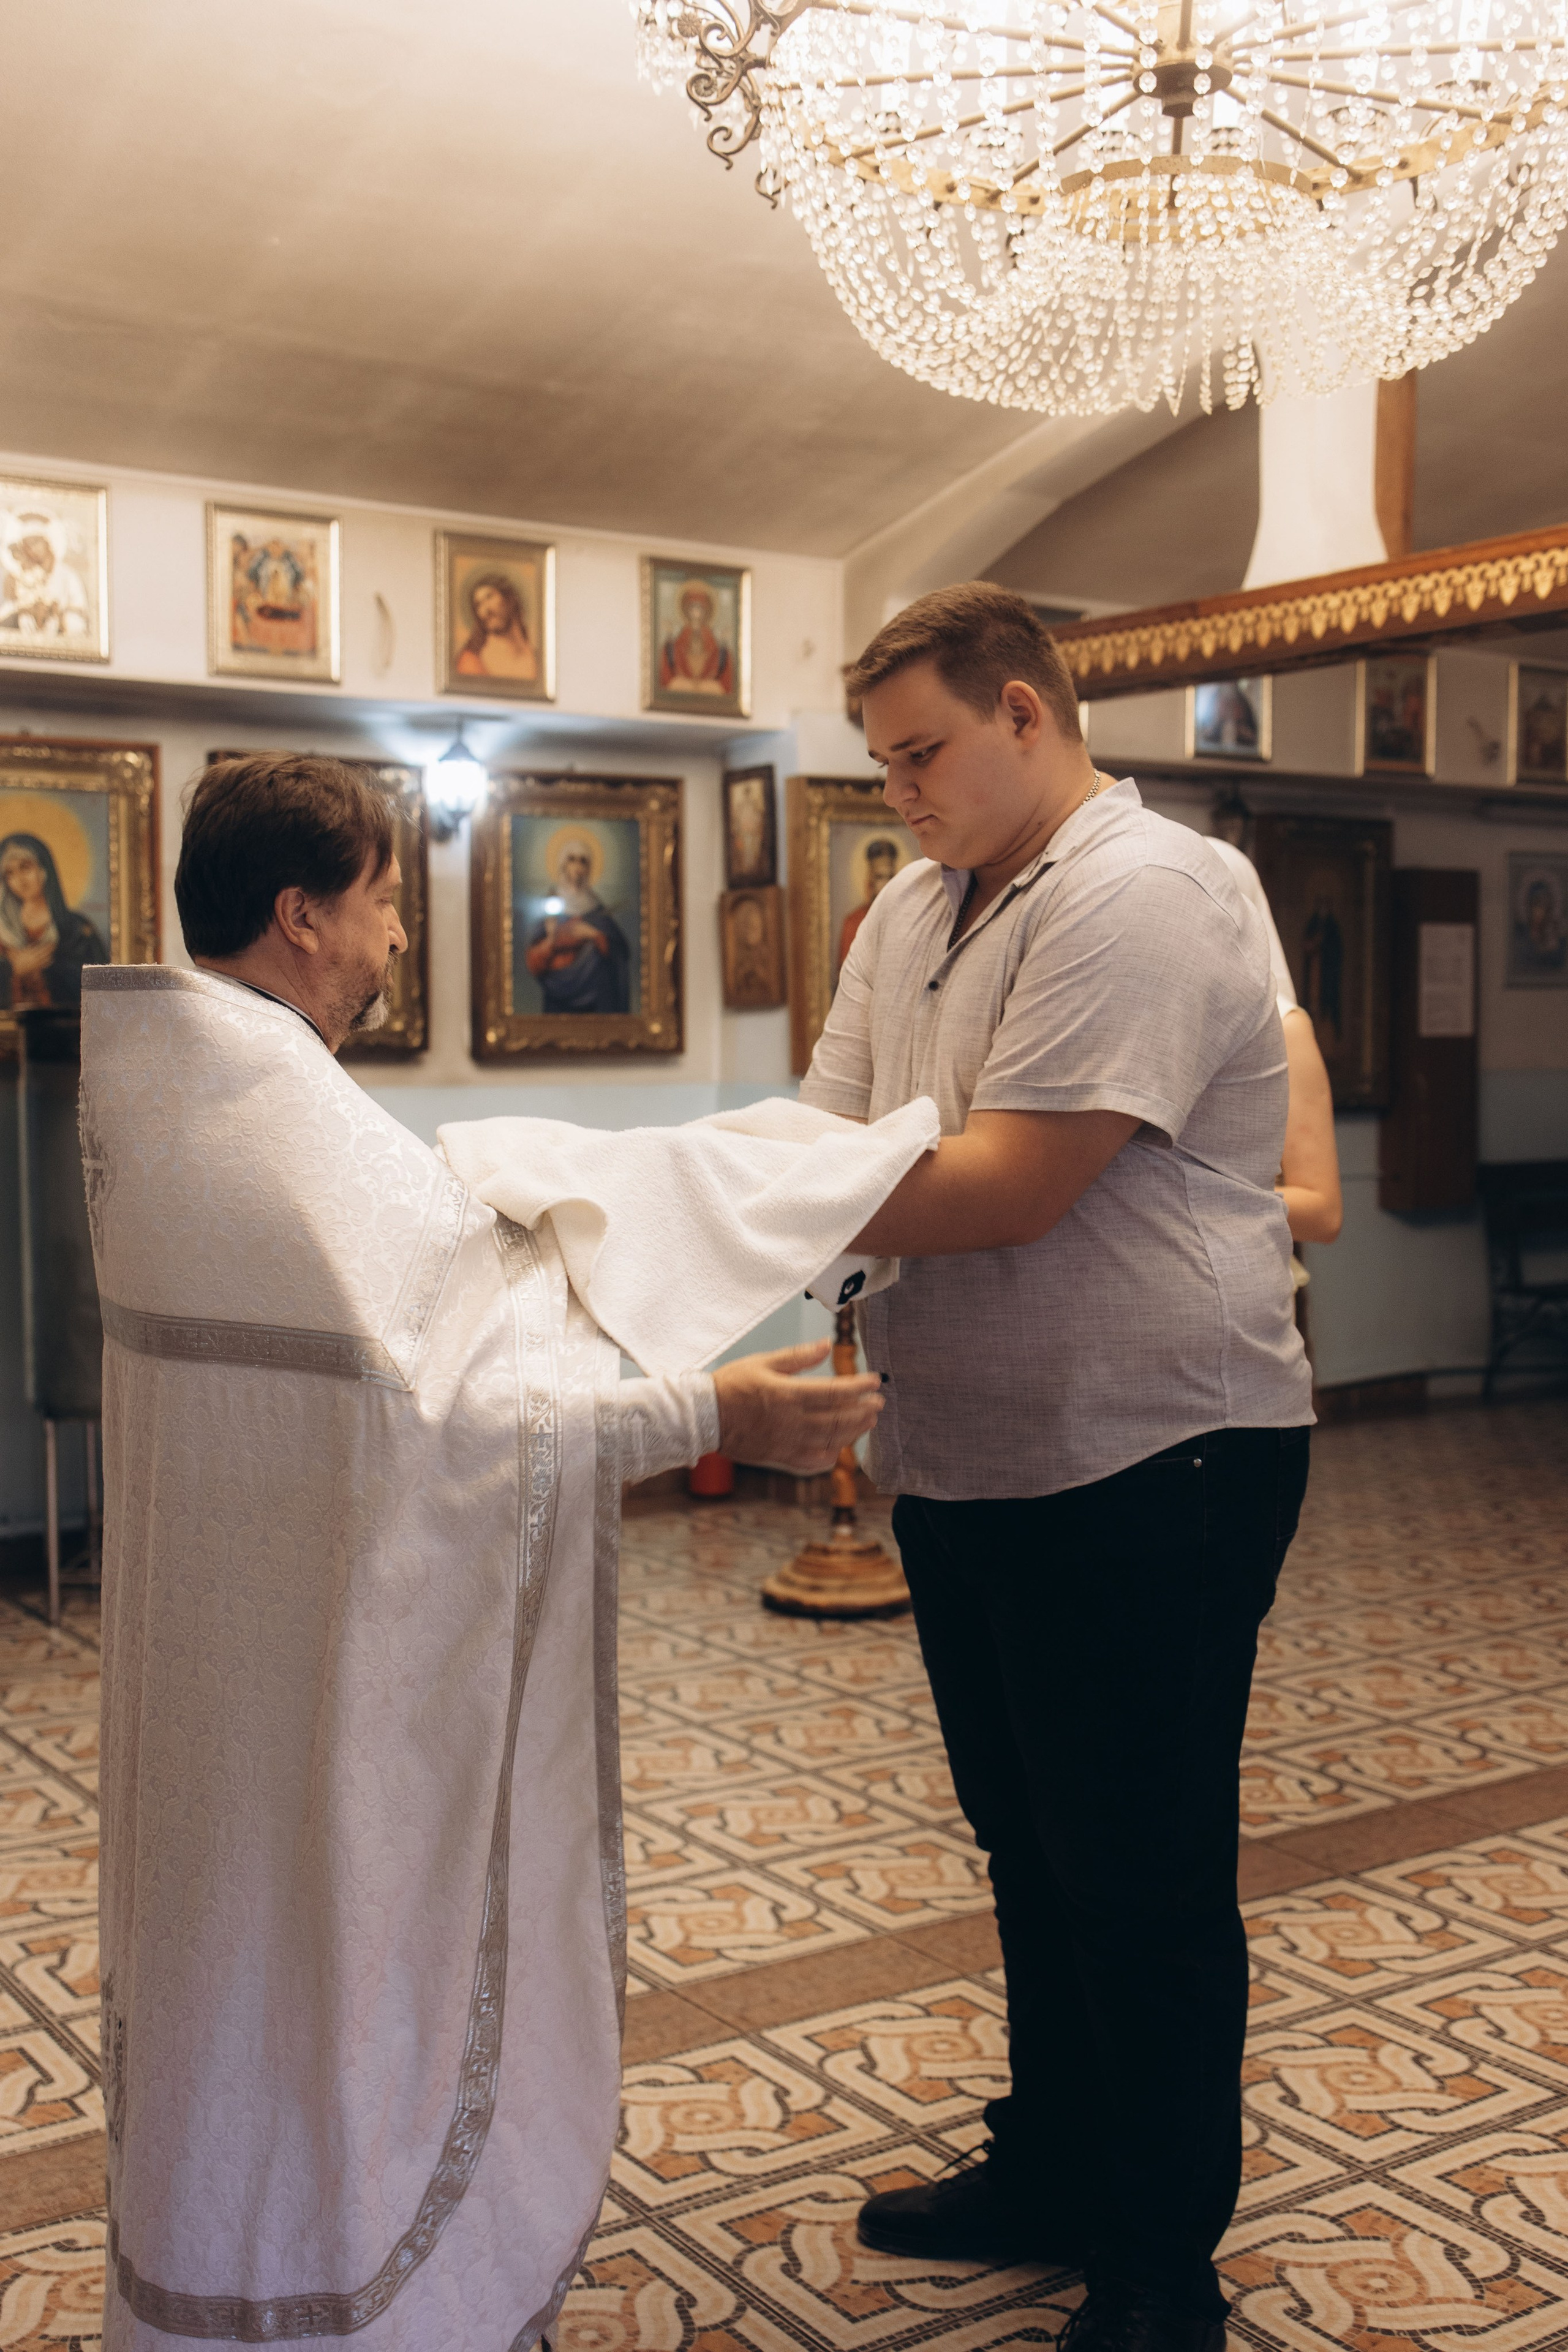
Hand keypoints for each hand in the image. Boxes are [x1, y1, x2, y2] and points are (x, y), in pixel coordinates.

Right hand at [712, 1341, 883, 1473]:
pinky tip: (840, 1446)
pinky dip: (831, 1455)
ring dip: (854, 1431)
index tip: (876, 1381)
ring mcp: (787, 1443)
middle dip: (863, 1411)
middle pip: (839, 1419)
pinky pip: (814, 1462)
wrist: (704, 1418)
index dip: (859, 1386)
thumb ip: (799, 1356)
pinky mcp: (780, 1457)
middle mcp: (792, 1422)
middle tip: (878, 1403)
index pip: (835, 1391)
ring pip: (831, 1441)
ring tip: (867, 1421)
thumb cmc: (731, 1385)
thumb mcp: (763, 1362)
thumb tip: (828, 1344)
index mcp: (788, 1395)